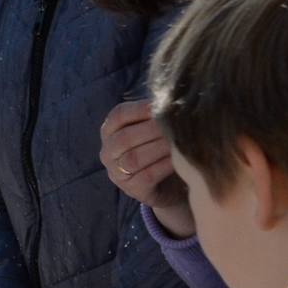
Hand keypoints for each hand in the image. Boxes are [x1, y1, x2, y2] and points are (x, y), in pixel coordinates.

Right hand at [99, 100, 195, 235]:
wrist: (171, 185)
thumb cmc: (162, 150)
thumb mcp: (155, 130)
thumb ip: (156, 116)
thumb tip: (172, 98)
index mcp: (110, 131)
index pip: (118, 115)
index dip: (140, 109)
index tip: (163, 105)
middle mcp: (108, 151)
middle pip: (125, 137)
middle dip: (152, 130)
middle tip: (177, 125)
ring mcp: (116, 172)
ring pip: (133, 157)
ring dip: (158, 148)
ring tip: (179, 142)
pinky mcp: (131, 189)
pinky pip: (145, 175)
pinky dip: (163, 166)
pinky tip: (177, 160)